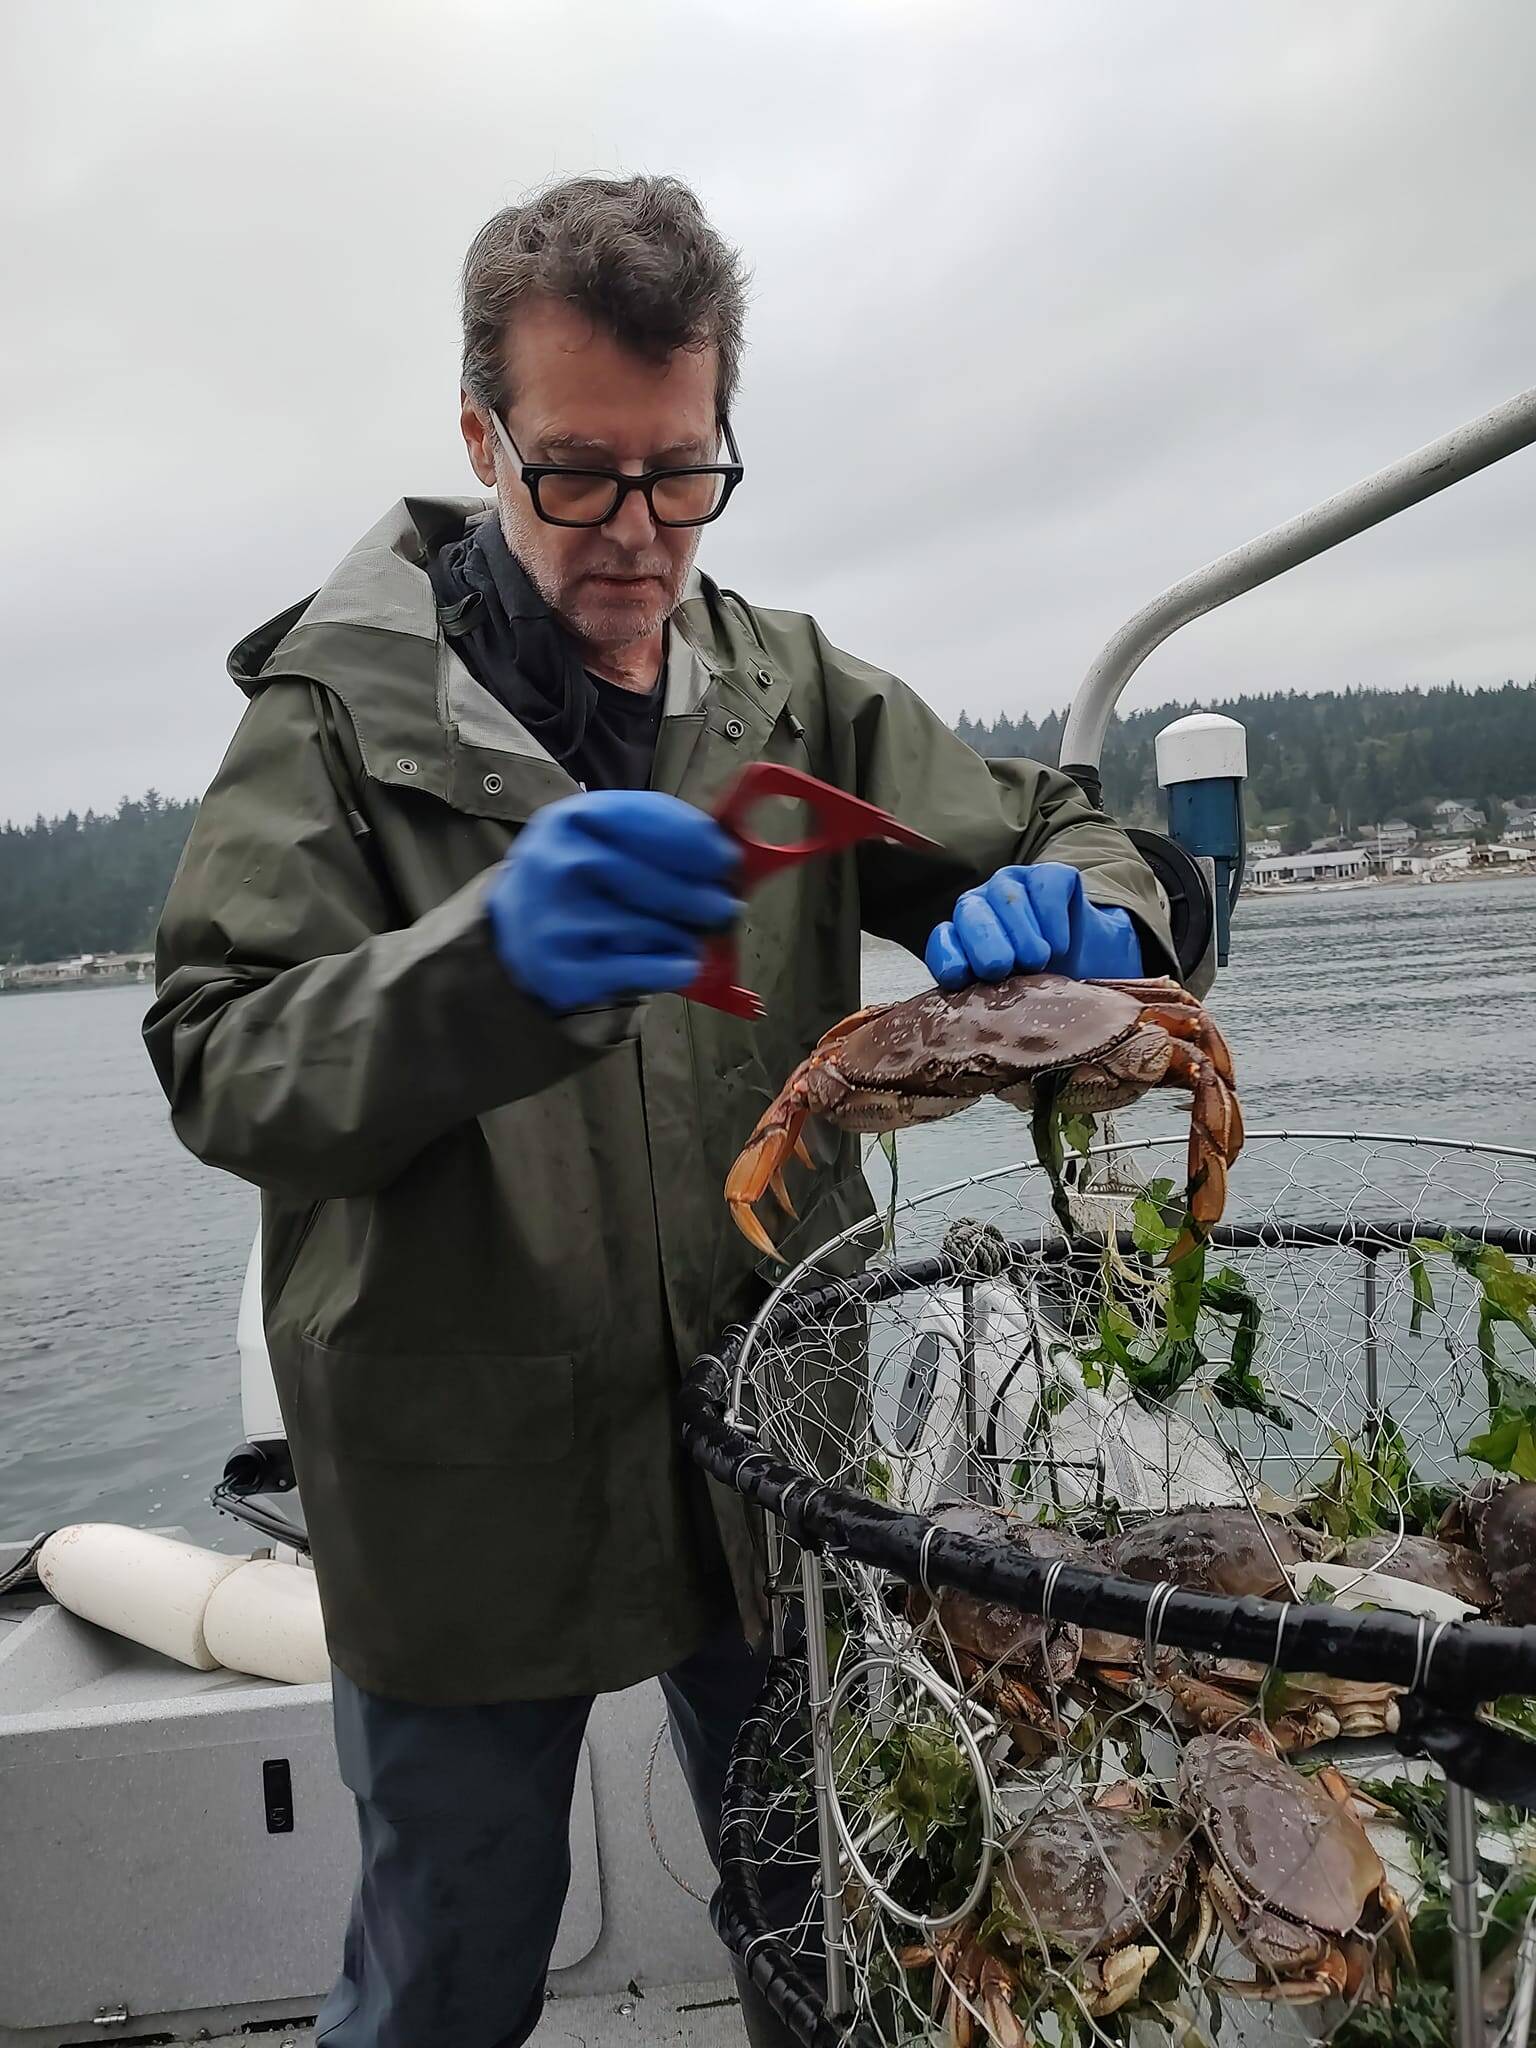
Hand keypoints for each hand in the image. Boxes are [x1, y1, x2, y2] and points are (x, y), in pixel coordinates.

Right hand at [488, 790, 740, 1012]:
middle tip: (727, 907)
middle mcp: (560, 866)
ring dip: (685, 935)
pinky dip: (674, 968)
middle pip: (654, 884)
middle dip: (701, 898)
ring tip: (691, 935)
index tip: (728, 859)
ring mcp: (558, 921)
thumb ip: (659, 832)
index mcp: (572, 820)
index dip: (695, 842)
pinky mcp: (563, 970)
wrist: (515, 922)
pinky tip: (687, 963)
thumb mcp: (603, 833)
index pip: (646, 823)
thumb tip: (726, 854)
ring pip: (652, 930)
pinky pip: (640, 970)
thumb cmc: (580, 874)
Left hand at [924, 862, 1141, 988]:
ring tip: (1040, 961)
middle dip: (985, 942)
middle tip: (1002, 968)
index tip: (961, 977)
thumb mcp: (1016, 1003)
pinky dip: (1052, 918)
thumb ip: (990, 1002)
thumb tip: (974, 1021)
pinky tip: (1060, 945)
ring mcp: (1013, 886)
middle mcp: (981, 908)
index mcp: (963, 941)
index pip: (943, 942)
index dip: (949, 958)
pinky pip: (1045, 888)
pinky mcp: (1049, 875)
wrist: (1098, 969)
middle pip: (971, 914)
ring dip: (1022, 932)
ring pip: (1006, 897)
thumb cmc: (1048, 989)